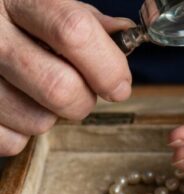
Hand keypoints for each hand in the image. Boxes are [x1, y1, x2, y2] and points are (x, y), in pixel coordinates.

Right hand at [0, 0, 132, 155]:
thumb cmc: (15, 16)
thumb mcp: (48, 3)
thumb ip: (86, 20)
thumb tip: (124, 33)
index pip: (74, 33)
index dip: (108, 67)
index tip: (120, 86)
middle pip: (60, 88)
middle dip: (84, 100)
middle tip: (81, 92)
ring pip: (37, 121)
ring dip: (51, 115)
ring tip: (38, 92)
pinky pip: (11, 141)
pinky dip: (22, 131)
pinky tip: (16, 104)